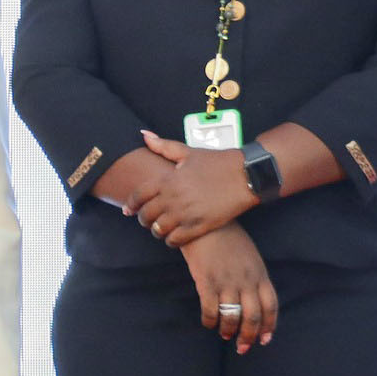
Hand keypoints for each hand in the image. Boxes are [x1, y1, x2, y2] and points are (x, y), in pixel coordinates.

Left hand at [132, 131, 254, 244]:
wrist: (247, 175)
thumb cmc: (217, 162)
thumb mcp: (189, 152)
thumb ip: (163, 146)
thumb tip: (144, 135)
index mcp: (168, 180)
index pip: (138, 196)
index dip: (130, 204)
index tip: (128, 210)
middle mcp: (174, 198)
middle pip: (146, 216)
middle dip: (143, 219)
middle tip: (147, 219)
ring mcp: (187, 214)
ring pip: (159, 230)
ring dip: (156, 230)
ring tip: (160, 228)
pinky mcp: (200, 226)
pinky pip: (176, 240)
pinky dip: (171, 240)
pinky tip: (174, 236)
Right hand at [180, 222, 278, 351]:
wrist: (205, 223)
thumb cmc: (227, 237)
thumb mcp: (250, 255)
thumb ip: (254, 276)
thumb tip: (252, 297)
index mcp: (260, 274)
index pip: (271, 306)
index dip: (269, 326)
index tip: (264, 340)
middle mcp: (246, 280)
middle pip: (253, 316)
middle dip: (249, 336)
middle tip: (243, 348)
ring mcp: (227, 281)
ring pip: (232, 316)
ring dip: (229, 330)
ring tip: (225, 335)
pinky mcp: (206, 281)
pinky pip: (210, 309)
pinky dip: (210, 321)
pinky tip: (208, 323)